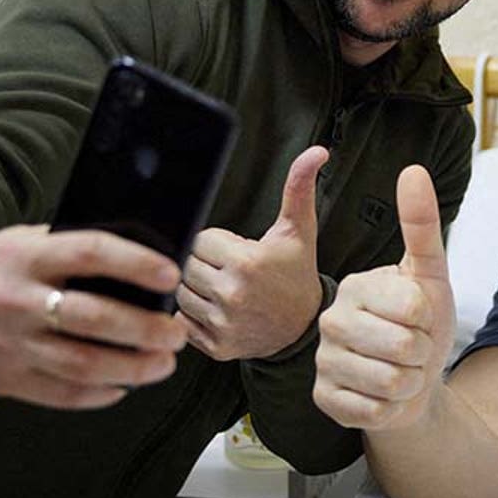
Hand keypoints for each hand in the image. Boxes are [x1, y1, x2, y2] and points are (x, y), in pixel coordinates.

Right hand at [0, 226, 187, 408]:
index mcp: (25, 257)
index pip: (89, 253)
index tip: (171, 276)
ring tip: (163, 364)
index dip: (134, 264)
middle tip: (177, 333)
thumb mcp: (23, 241)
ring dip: (132, 368)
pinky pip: (60, 394)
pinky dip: (98, 394)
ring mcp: (9, 344)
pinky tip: (123, 386)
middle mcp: (16, 301)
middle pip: (92, 318)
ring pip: (81, 364)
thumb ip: (69, 249)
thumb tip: (140, 260)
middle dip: (144, 328)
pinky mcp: (3, 379)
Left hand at [176, 146, 328, 361]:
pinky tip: (217, 310)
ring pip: (181, 293)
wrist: (305, 328)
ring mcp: (223, 324)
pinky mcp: (216, 346)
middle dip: (204, 263)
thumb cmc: (296, 273)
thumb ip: (299, 187)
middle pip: (186, 265)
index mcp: (247, 262)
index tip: (236, 250)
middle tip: (227, 270)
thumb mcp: (298, 230)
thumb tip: (317, 152)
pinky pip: (182, 322)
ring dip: (195, 288)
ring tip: (221, 288)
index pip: (200, 239)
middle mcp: (232, 295)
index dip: (217, 242)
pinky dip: (193, 316)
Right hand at [313, 165, 452, 429]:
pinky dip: (392, 409)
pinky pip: (374, 411)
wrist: (413, 380)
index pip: (413, 307)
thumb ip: (421, 224)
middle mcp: (329, 320)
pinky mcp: (324, 399)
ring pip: (391, 383)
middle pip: (403, 347)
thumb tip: (413, 170)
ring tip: (401, 372)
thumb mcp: (429, 274)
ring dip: (410, 383)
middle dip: (423, 354)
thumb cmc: (420, 324)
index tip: (419, 318)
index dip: (430, 320)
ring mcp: (322, 361)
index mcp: (355, 286)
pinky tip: (384, 396)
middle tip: (412, 349)